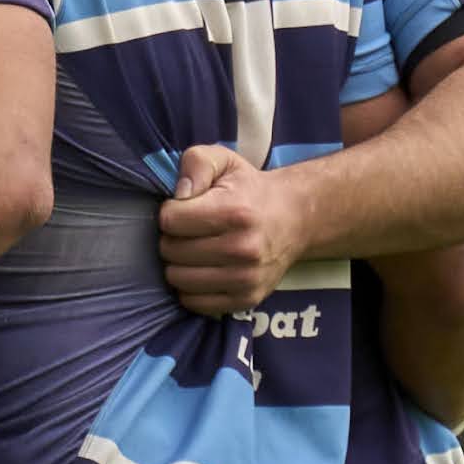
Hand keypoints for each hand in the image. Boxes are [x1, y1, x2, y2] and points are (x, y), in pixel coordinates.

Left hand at [158, 145, 314, 312]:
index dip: (170, 211)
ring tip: (194, 249)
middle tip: (188, 230)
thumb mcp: (224, 160)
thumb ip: (196, 163)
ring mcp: (246, 278)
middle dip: (171, 238)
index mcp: (235, 212)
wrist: (293, 218)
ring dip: (178, 264)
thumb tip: (178, 195)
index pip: (170, 220)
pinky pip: (194, 302)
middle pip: (171, 251)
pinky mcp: (247, 299)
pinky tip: (201, 270)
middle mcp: (243, 249)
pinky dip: (190, 288)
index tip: (183, 209)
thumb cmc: (249, 189)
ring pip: (178, 279)